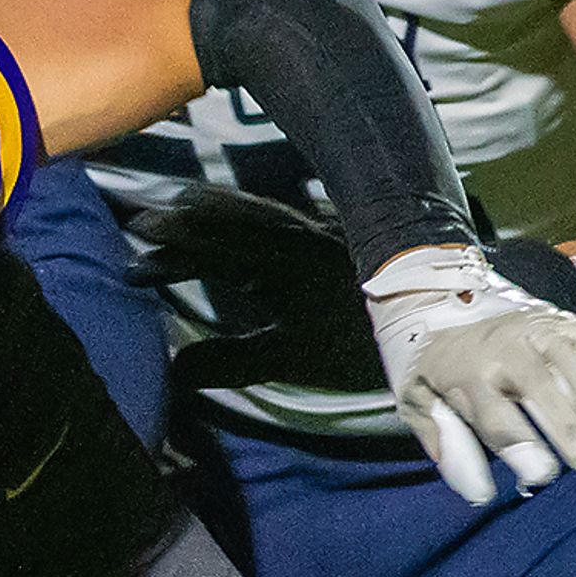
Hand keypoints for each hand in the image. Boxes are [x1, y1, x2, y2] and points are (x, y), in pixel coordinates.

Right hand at [122, 183, 375, 389]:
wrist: (439, 314)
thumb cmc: (364, 341)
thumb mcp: (293, 359)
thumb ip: (231, 361)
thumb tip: (174, 367)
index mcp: (277, 261)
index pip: (210, 246)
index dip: (171, 245)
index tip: (136, 244)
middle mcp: (295, 234)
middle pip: (226, 214)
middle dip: (182, 216)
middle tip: (146, 220)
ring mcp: (319, 228)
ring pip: (254, 208)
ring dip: (213, 210)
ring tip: (182, 209)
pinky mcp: (339, 230)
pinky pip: (280, 212)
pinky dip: (248, 213)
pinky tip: (248, 219)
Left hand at [366, 244, 575, 502]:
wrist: (440, 309)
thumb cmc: (436, 373)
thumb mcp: (419, 405)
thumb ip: (447, 444)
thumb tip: (479, 494)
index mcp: (464, 378)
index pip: (494, 418)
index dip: (520, 447)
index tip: (541, 474)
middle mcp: (501, 352)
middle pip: (538, 388)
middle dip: (565, 425)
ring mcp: (534, 333)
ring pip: (569, 358)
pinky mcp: (561, 322)